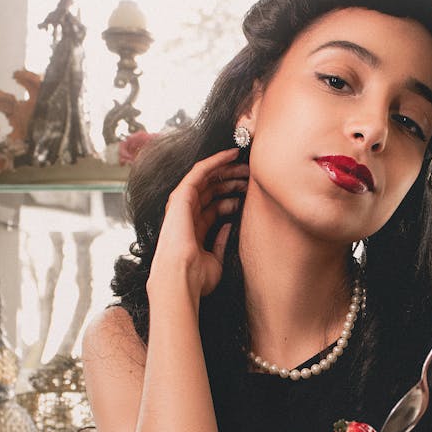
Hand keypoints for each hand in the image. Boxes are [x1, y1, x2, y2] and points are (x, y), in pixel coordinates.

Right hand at [149, 148, 248, 299]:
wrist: (181, 277)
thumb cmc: (196, 277)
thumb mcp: (215, 259)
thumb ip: (220, 242)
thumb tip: (228, 228)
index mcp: (194, 229)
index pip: (214, 206)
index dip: (232, 198)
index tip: (250, 194)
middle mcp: (187, 214)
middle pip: (212, 191)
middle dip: (232, 181)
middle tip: (250, 176)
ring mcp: (183, 205)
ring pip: (207, 178)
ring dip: (227, 169)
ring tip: (246, 165)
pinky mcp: (181, 196)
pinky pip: (199, 172)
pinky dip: (215, 161)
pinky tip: (230, 154)